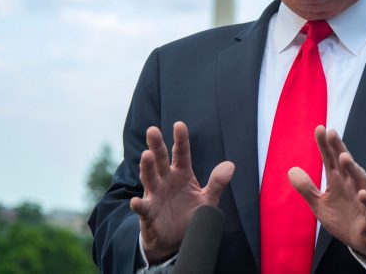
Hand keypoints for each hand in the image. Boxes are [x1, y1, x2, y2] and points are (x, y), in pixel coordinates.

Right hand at [129, 121, 234, 262]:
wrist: (175, 240)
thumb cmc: (190, 214)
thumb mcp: (208, 200)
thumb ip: (217, 183)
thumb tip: (231, 165)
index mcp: (182, 174)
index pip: (181, 153)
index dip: (180, 139)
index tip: (179, 125)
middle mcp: (166, 180)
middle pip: (160, 160)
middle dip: (156, 145)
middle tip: (153, 130)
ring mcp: (155, 195)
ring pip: (149, 178)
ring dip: (147, 167)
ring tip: (146, 155)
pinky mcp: (148, 213)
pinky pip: (142, 208)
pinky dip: (138, 205)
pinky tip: (135, 202)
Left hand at [288, 125, 365, 261]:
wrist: (362, 241)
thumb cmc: (343, 218)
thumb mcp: (320, 205)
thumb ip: (307, 189)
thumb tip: (291, 170)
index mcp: (338, 181)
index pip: (331, 159)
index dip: (325, 145)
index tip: (320, 128)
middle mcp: (352, 185)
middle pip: (346, 164)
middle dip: (339, 148)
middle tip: (332, 133)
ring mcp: (363, 198)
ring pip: (360, 180)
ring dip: (353, 168)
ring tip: (344, 157)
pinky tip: (363, 194)